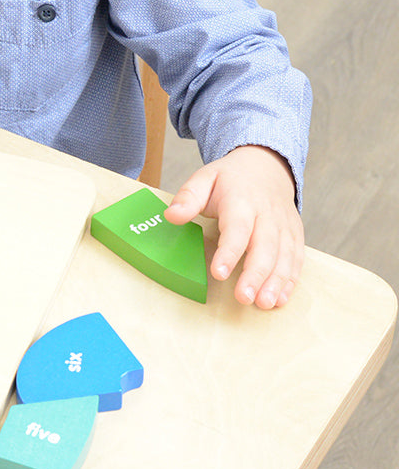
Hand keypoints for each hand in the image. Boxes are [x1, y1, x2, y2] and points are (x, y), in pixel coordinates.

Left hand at [164, 146, 303, 308]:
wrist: (266, 165)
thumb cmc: (229, 179)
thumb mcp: (204, 178)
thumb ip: (188, 198)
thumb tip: (171, 216)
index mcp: (242, 200)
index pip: (237, 228)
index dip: (229, 251)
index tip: (219, 273)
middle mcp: (267, 215)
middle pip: (264, 247)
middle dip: (255, 274)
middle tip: (244, 298)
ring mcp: (284, 226)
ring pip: (284, 256)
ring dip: (275, 282)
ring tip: (263, 303)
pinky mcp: (294, 235)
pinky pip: (296, 259)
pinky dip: (290, 280)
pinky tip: (280, 298)